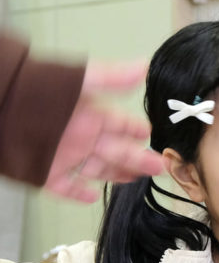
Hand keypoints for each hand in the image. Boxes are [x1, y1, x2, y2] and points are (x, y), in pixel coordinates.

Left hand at [44, 61, 162, 202]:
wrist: (1, 109)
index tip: (151, 134)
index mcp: (92, 116)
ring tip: (135, 179)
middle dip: (138, 159)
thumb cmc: (41, 94)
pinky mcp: (48, 173)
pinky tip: (92, 196)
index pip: (121, 124)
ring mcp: (66, 156)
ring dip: (117, 175)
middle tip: (159, 166)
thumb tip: (144, 67)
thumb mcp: (81, 83)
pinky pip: (66, 187)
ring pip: (97, 169)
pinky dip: (78, 193)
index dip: (137, 130)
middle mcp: (83, 137)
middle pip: (116, 151)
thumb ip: (112, 78)